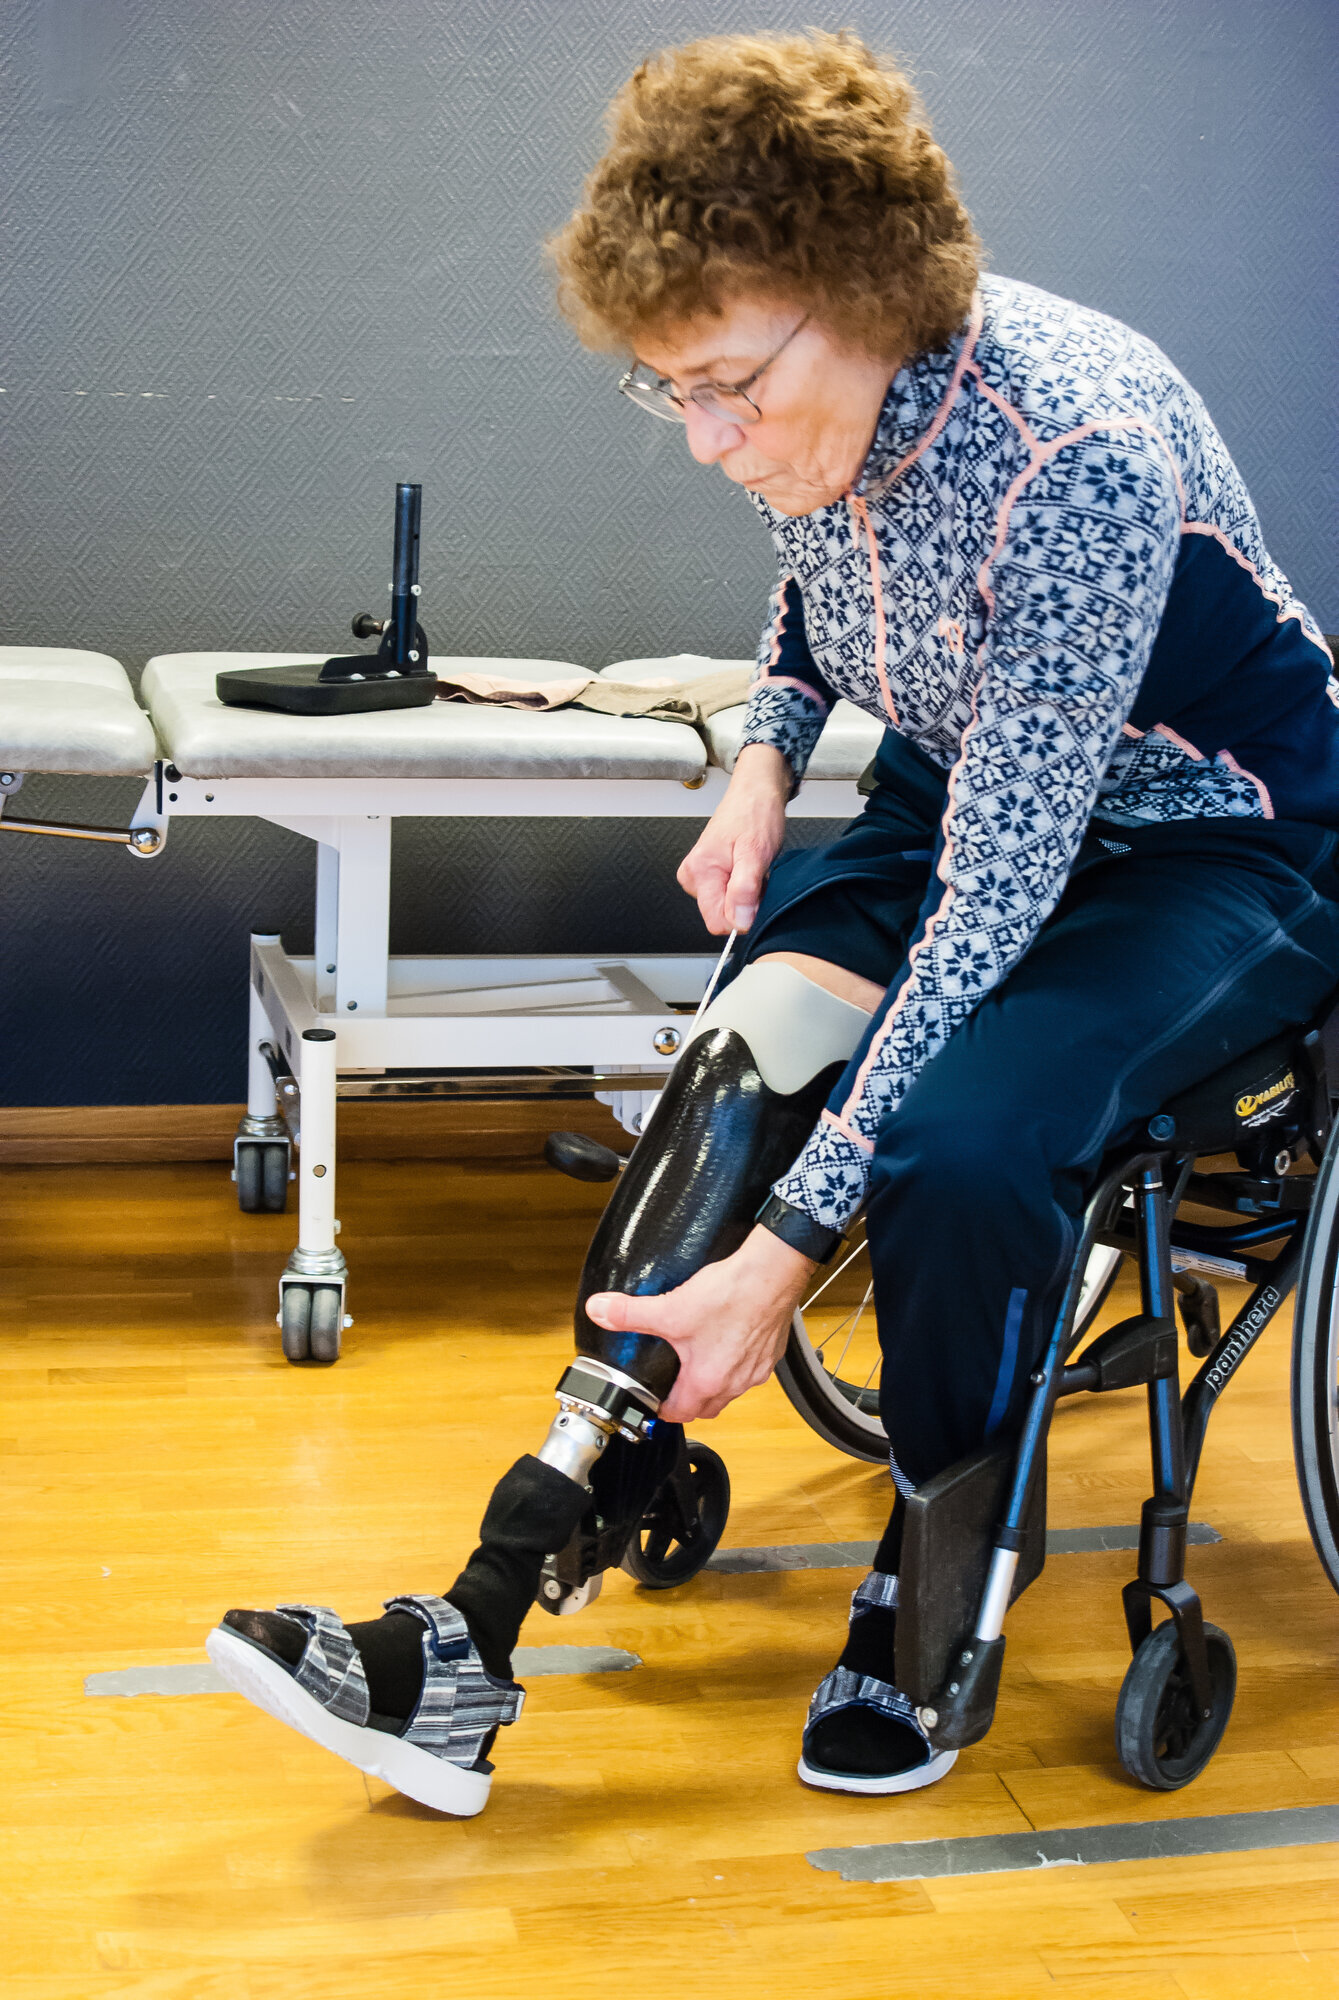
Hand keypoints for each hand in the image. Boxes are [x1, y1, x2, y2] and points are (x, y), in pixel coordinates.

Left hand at [584, 1225, 814, 1422]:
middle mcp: (736, 1382)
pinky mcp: (772, 1352)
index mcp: (707, 1381)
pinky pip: (750, 1369)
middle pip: (708, 1407)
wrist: (773, 1273)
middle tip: (672, 1384)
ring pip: (731, 1389)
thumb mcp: (670, 1307)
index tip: (653, 1399)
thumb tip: (599, 1310)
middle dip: (688, 1401)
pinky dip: (736, 1362)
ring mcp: (757, 1369)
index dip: (662, 1410)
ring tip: (697, 1359)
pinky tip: (727, 1338)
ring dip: (713, 1382)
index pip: (681, 1414)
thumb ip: (630, 1313)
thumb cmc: (731, 1295)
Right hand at [677, 744, 789, 933]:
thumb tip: (739, 922)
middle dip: (746, 902)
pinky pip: (729, 896)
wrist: (755, 793)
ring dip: (747, 893)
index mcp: (700, 872)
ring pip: (728, 906)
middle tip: (756, 873)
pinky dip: (745, 886)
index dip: (742, 915)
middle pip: (722, 915)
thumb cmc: (754, 814)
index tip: (755, 894)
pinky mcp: (709, 874)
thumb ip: (745, 890)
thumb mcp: (755, 853)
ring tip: (753, 867)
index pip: (717, 921)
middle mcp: (694, 875)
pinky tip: (748, 868)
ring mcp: (700, 875)